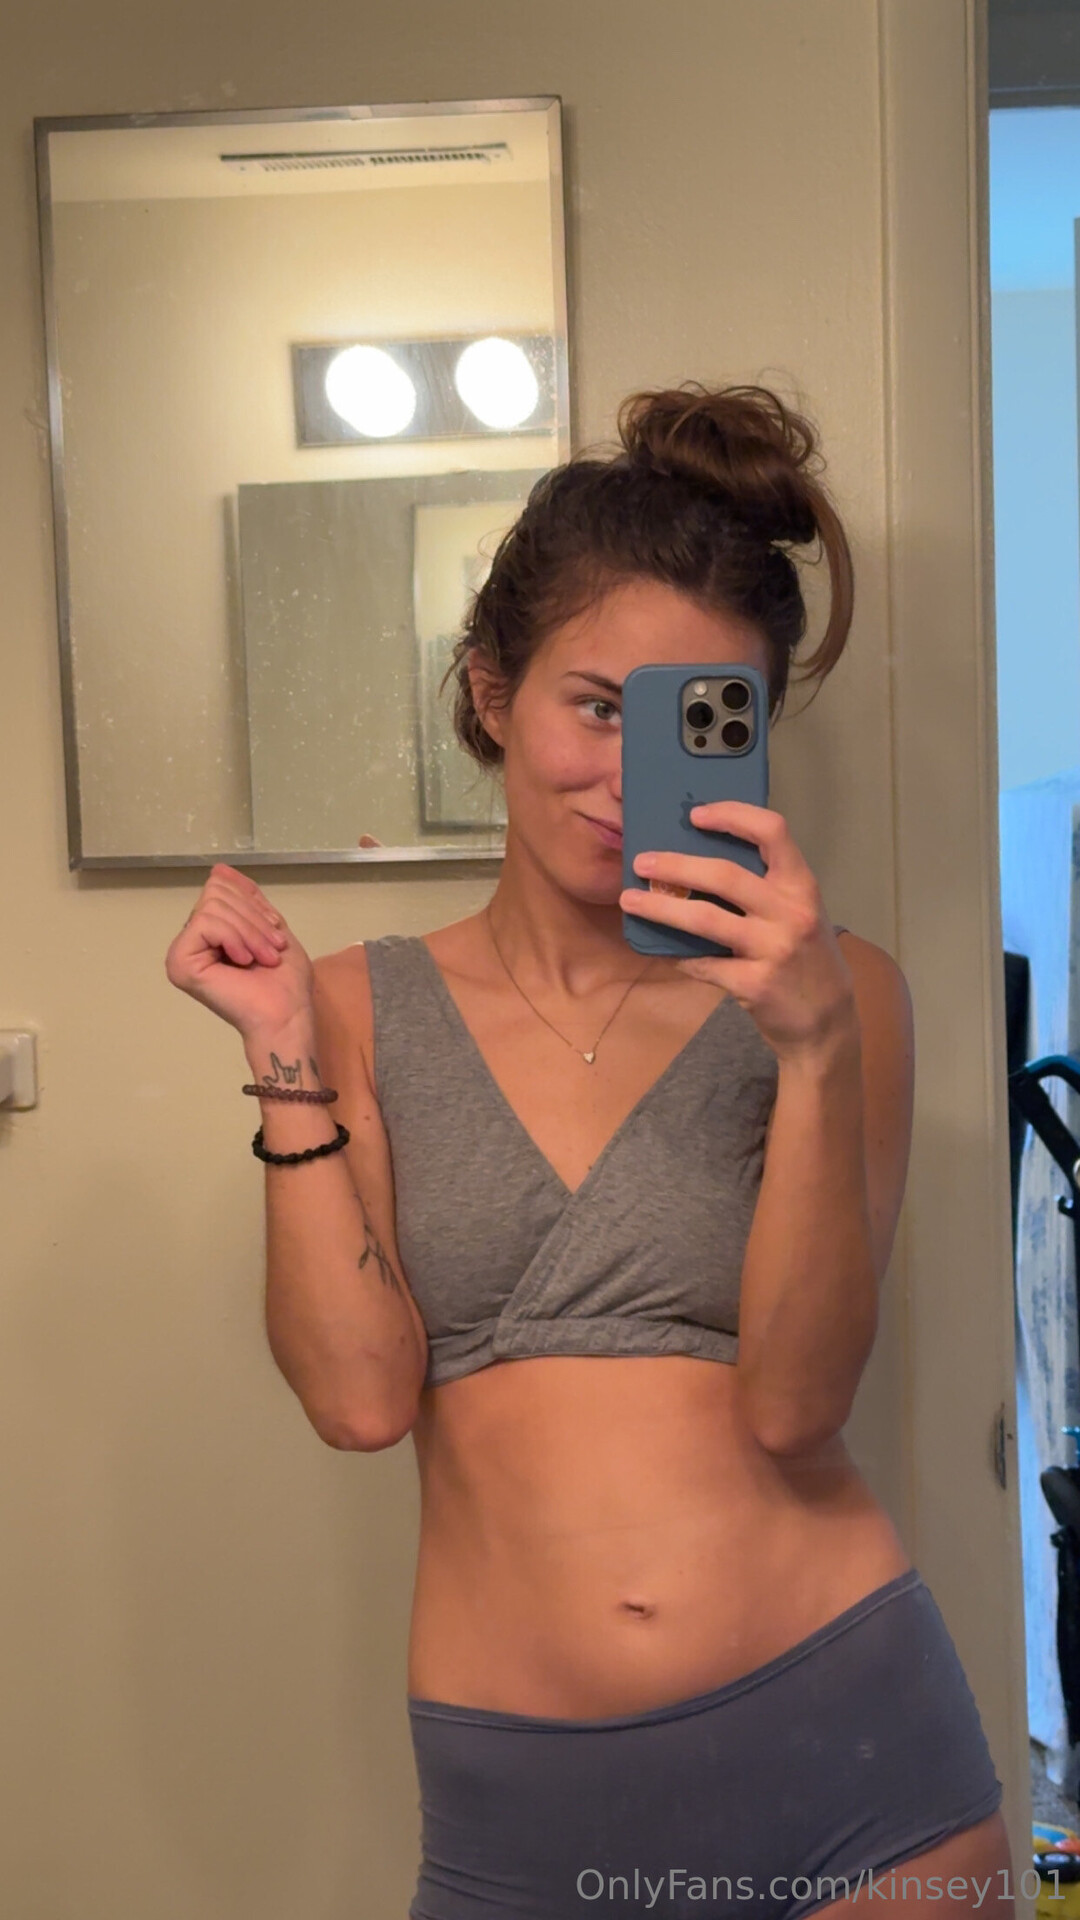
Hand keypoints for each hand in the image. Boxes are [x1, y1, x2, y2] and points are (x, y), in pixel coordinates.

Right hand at [164, 864, 314, 1042]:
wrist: (286, 1015)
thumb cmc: (284, 982)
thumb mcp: (270, 926)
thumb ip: (246, 898)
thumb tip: (219, 869)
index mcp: (209, 933)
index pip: (219, 886)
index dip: (252, 903)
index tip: (273, 933)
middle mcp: (190, 941)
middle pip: (215, 892)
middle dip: (253, 918)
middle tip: (271, 950)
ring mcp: (181, 952)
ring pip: (212, 906)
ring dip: (249, 931)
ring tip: (262, 958)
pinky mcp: (179, 962)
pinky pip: (206, 922)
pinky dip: (234, 938)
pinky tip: (243, 962)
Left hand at [618, 800, 854, 1061]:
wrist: (828, 1022)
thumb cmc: (808, 958)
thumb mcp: (800, 913)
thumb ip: (766, 888)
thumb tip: (700, 861)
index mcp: (802, 886)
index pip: (772, 832)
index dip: (732, 815)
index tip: (696, 815)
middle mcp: (790, 913)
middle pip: (724, 874)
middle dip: (675, 864)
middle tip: (641, 862)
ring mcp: (773, 950)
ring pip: (704, 918)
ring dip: (660, 907)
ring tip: (630, 900)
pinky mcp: (754, 984)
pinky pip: (702, 964)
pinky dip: (678, 956)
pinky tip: (662, 951)